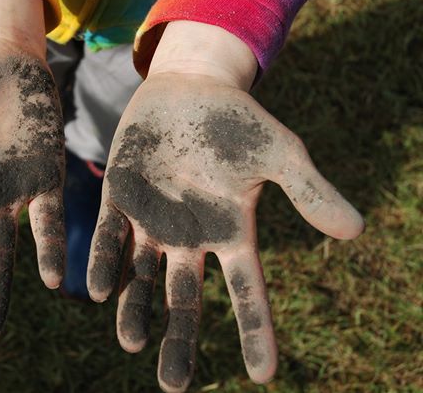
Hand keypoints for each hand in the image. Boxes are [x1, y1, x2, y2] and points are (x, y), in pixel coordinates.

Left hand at [87, 22, 363, 391]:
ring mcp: (152, 221)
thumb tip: (355, 231)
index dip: (255, 331)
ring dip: (136, 310)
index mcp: (232, 232)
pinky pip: (111, 239)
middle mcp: (190, 237)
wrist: (189, 89)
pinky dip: (105, 263)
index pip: (246, 291)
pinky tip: (96, 290)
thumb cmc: (238, 121)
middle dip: (180, 340)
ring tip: (132, 342)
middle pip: (185, 300)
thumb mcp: (280, 153)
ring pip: (142, 278)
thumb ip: (309, 191)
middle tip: (173, 386)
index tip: (263, 376)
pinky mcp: (120, 199)